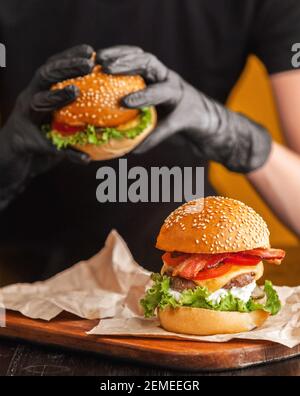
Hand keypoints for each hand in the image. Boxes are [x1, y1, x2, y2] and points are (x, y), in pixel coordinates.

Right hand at [0, 44, 94, 208]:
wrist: (18, 164)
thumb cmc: (44, 140)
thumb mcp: (60, 122)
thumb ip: (79, 115)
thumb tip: (112, 114)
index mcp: (39, 92)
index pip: (53, 68)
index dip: (70, 57)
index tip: (90, 51)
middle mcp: (30, 100)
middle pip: (44, 76)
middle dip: (65, 67)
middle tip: (88, 64)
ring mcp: (24, 119)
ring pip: (38, 102)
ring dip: (57, 96)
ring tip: (75, 91)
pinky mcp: (25, 141)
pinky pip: (48, 145)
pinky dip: (68, 153)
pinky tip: (85, 159)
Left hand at [97, 46, 270, 172]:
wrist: (210, 129)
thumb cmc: (174, 119)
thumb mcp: (152, 110)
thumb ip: (132, 111)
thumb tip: (100, 126)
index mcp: (158, 76)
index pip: (137, 55)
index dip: (118, 53)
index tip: (97, 56)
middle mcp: (169, 80)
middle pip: (148, 62)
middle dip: (126, 62)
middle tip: (105, 67)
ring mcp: (182, 96)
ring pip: (163, 89)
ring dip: (143, 94)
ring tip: (124, 102)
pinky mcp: (190, 117)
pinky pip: (169, 127)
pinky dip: (153, 138)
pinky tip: (137, 149)